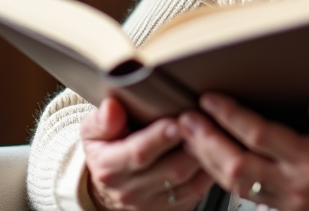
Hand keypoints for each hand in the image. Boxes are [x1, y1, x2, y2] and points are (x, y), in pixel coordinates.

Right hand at [81, 97, 215, 210]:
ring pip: (189, 182)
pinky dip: (209, 171)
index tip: (177, 121)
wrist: (107, 187)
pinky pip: (197, 192)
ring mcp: (153, 203)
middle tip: (205, 120)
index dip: (160, 137)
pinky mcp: (171, 209)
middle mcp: (131, 190)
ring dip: (205, 157)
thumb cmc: (106, 150)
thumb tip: (112, 108)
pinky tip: (215, 152)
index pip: (139, 153)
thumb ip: (103, 119)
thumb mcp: (94, 131)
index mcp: (110, 167)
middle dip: (191, 144)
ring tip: (214, 132)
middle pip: (171, 169)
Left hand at [178, 94, 308, 210]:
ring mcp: (292, 204)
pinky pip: (249, 196)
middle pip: (238, 166)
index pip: (262, 137)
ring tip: (190, 136)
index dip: (232, 117)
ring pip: (237, 185)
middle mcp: (299, 187)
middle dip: (207, 141)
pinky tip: (216, 159)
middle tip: (184, 118)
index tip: (210, 98)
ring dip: (209, 161)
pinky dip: (225, 177)